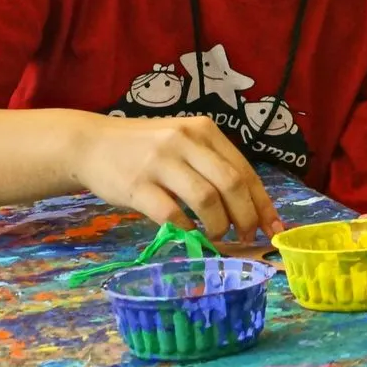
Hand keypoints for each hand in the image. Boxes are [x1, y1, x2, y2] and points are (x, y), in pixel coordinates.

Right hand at [72, 114, 281, 240]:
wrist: (91, 144)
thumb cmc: (145, 148)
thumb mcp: (183, 143)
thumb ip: (212, 166)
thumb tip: (251, 209)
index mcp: (203, 130)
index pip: (244, 170)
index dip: (262, 204)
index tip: (274, 229)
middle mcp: (184, 140)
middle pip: (231, 184)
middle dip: (245, 217)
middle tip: (245, 237)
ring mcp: (160, 162)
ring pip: (206, 200)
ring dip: (218, 225)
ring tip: (216, 236)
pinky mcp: (137, 185)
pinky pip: (172, 214)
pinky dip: (187, 230)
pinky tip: (189, 234)